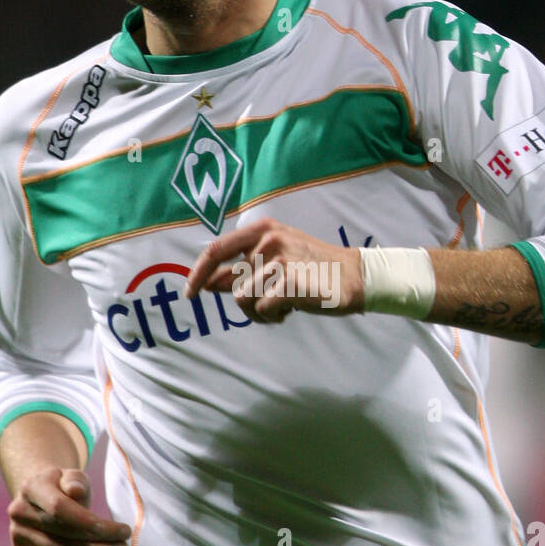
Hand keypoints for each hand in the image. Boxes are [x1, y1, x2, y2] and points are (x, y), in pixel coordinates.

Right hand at [7, 468, 131, 545]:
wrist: (40, 498)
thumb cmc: (63, 486)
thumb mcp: (73, 476)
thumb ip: (76, 480)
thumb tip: (76, 490)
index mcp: (32, 487)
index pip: (59, 507)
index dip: (89, 521)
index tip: (120, 529)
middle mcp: (19, 511)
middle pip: (64, 532)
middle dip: (100, 540)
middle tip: (124, 542)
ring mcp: (16, 533)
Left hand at [184, 218, 363, 322]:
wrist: (354, 277)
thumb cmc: (312, 270)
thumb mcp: (276, 259)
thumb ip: (243, 268)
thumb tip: (207, 282)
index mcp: (262, 229)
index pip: (216, 250)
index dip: (198, 273)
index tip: (190, 293)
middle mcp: (268, 240)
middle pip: (231, 284)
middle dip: (245, 302)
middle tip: (270, 304)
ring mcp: (279, 259)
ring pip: (243, 299)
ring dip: (259, 312)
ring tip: (282, 305)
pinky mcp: (290, 281)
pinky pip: (262, 310)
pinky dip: (273, 316)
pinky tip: (292, 308)